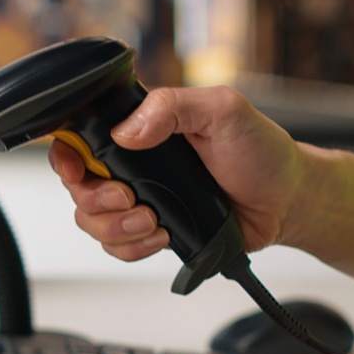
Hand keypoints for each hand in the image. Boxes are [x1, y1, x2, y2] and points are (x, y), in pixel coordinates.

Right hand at [48, 86, 308, 260]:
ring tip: (154, 221)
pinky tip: (161, 236)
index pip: (79, 136)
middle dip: (94, 199)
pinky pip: (117, 247)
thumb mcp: (222, 110)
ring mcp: (140, 199)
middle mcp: (133, 164)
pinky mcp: (152, 231)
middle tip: (128, 198)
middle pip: (77, 186)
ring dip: (115, 227)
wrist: (288, 201)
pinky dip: (132, 247)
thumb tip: (126, 132)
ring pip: (92, 221)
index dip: (65, 154)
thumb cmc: (261, 152)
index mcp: (141, 128)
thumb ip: (173, 107)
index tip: (75, 168)